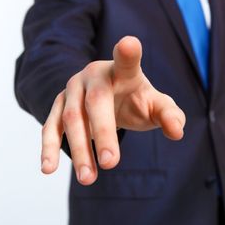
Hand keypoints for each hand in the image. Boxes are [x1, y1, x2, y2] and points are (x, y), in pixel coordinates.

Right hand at [40, 36, 185, 184]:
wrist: (110, 97)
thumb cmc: (136, 99)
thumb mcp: (157, 106)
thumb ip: (170, 116)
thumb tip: (177, 132)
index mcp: (122, 70)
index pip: (127, 60)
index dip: (127, 53)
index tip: (129, 45)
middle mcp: (94, 75)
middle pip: (96, 101)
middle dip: (103, 133)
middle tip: (111, 164)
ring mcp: (73, 89)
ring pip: (71, 119)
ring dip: (78, 149)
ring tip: (87, 179)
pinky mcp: (58, 106)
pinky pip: (51, 127)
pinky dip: (49, 148)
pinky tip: (48, 169)